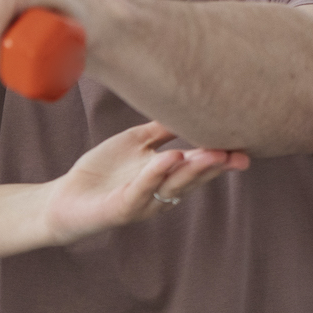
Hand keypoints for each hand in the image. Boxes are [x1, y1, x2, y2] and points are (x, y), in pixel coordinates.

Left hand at [41, 122, 249, 242]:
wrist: (67, 197)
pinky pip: (141, 189)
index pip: (200, 166)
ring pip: (173, 185)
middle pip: (193, 178)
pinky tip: (168, 158)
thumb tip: (186, 105)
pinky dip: (155, 174)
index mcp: (168, 177)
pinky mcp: (122, 208)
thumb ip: (160, 129)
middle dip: (216, 166)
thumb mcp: (136, 143)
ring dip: (194, 170)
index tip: (245, 147)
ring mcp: (143, 201)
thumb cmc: (103, 170)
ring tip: (213, 154)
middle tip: (239, 154)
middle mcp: (161, 192)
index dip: (223, 158)